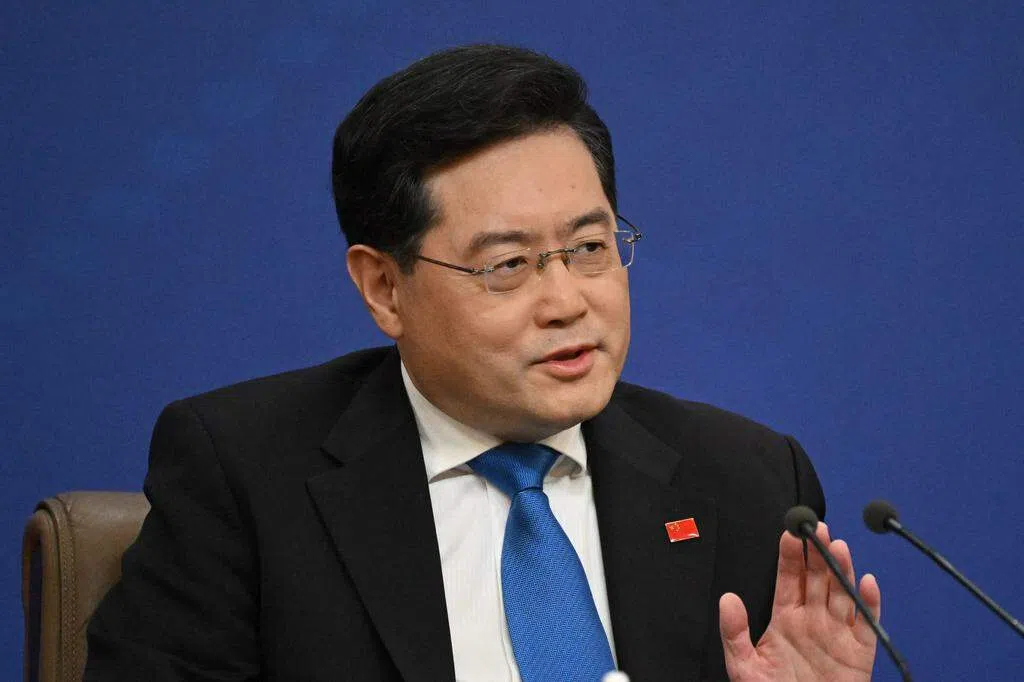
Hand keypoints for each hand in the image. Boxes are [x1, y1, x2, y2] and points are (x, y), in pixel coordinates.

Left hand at [719, 523, 879, 680]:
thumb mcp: (745, 666)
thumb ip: (734, 633)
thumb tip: (727, 599)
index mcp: (786, 619)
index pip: (789, 578)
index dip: (790, 555)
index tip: (790, 531)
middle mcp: (813, 620)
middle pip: (818, 578)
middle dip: (818, 552)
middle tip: (816, 527)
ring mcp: (838, 634)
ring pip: (843, 594)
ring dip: (843, 570)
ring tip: (838, 547)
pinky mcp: (860, 652)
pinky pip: (868, 623)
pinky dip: (870, 603)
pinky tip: (868, 583)